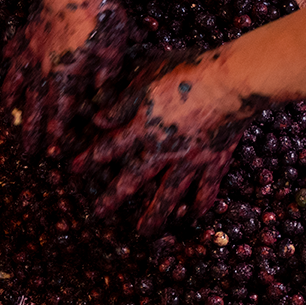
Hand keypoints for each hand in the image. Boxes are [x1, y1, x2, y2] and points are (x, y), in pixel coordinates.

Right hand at [3, 0, 131, 157]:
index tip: (54, 154)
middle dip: (30, 132)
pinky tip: (4, 66)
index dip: (58, 136)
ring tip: (7, 117)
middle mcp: (43, 70)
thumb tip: (103, 98)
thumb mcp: (114, 50)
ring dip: (12, 103)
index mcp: (66, 78)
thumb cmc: (98, 16)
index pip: (61, 115)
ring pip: (16, 83)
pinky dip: (8, 62)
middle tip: (26, 153)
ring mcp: (31, 51)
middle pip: (35, 107)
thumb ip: (108, 77)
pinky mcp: (26, 33)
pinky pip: (13, 52)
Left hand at [74, 52, 266, 232]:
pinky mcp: (215, 160)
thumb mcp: (147, 77)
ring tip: (145, 232)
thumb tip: (98, 120)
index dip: (89, 159)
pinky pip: (206, 188)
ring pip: (168, 193)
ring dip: (155, 214)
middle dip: (114, 197)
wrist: (231, 82)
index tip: (73, 170)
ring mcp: (190, 159)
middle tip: (99, 214)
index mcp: (143, 126)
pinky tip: (193, 216)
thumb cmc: (188, 72)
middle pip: (134, 178)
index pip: (109, 147)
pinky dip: (199, 203)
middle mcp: (163, 148)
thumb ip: (123, 103)